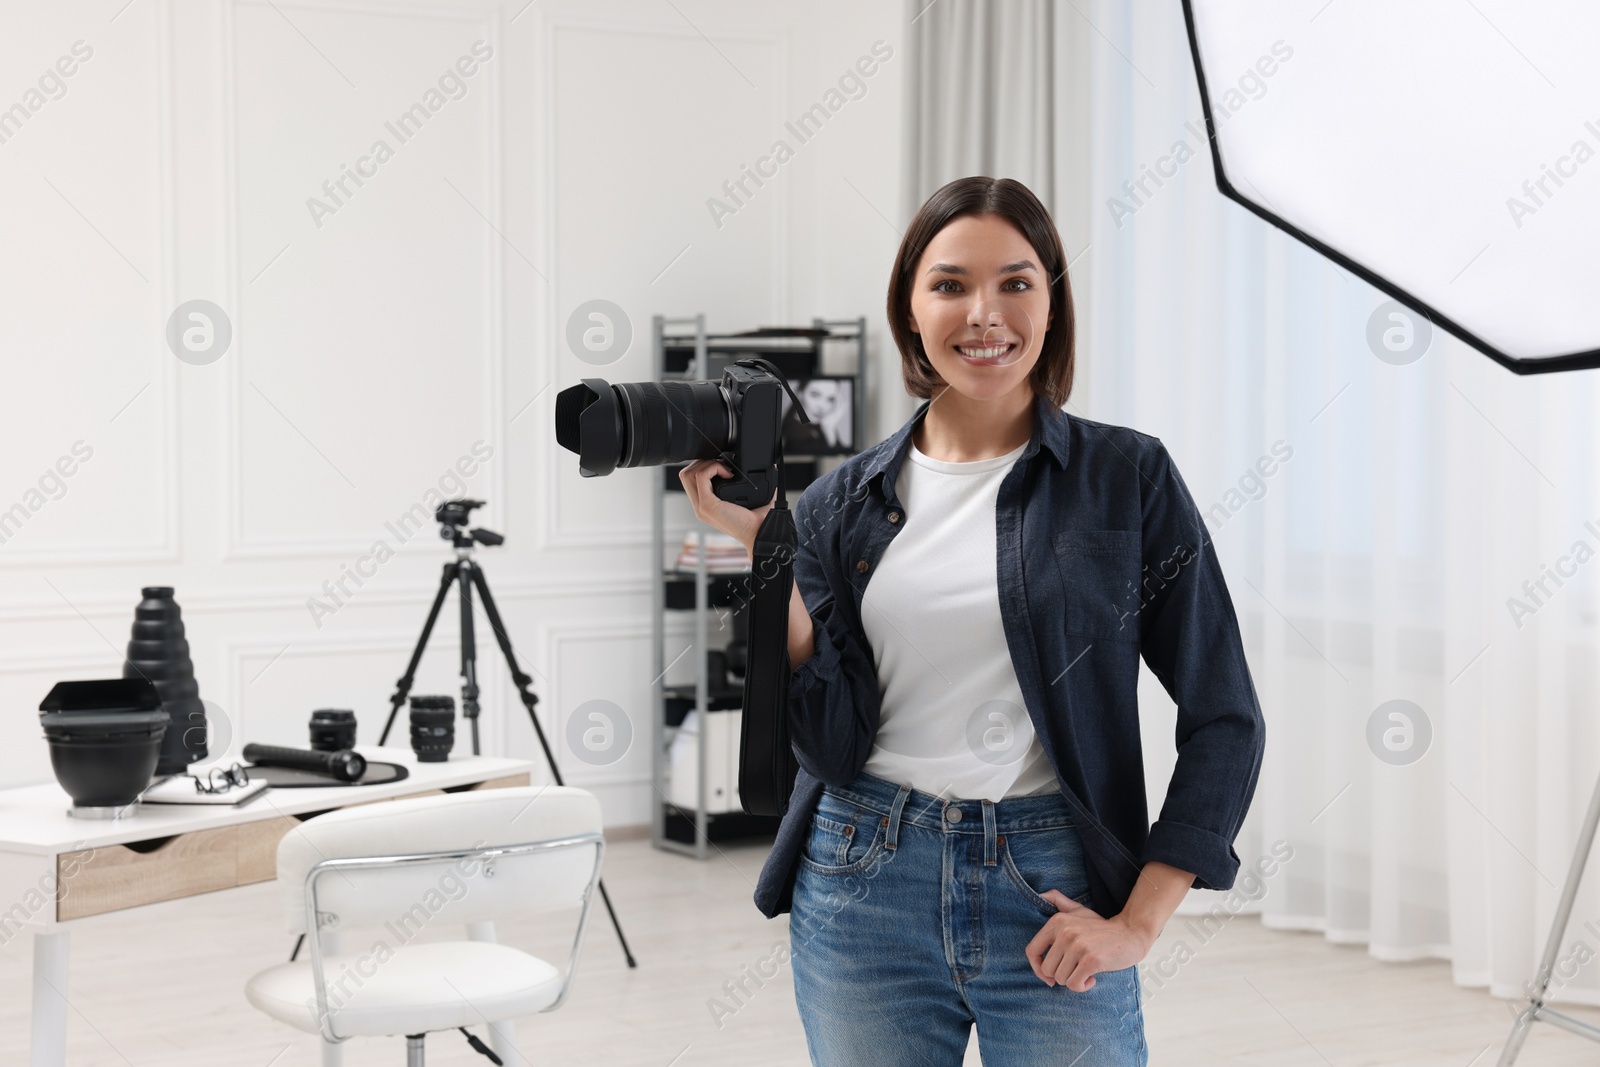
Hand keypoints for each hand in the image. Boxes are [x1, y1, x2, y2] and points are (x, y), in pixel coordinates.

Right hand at [678, 459, 776, 553]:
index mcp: (707, 504)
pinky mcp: (707, 505)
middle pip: (686, 474)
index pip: (691, 479)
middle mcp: (700, 506)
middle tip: (723, 465)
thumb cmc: (758, 518)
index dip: (703, 466)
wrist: (762, 532)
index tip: (723, 465)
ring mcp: (701, 506)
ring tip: (725, 469)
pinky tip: (728, 474)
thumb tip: (771, 465)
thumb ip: (749, 481)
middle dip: (703, 462)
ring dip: (706, 464)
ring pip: (688, 474)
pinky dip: (714, 468)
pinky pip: (701, 477)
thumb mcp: (749, 496)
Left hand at [1025, 890, 1153, 991]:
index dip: (1037, 968)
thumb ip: (1059, 901)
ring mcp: (1078, 946)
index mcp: (1057, 921)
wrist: (1131, 933)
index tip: (1048, 975)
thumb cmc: (1102, 927)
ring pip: (1060, 979)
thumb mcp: (1079, 910)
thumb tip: (1041, 895)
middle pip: (1047, 969)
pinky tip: (1092, 978)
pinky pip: (1074, 984)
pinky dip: (1083, 986)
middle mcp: (1065, 932)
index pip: (1032, 950)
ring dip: (1073, 980)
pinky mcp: (1091, 960)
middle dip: (1061, 975)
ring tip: (1085, 971)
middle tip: (1076, 969)